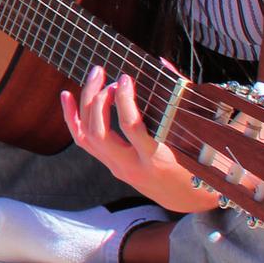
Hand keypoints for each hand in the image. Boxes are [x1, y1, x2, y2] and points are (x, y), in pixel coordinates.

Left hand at [60, 66, 208, 214]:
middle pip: (99, 132)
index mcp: (155, 159)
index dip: (125, 99)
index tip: (127, 78)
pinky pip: (83, 142)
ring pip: (86, 137)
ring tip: (96, 77)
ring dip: (86, 103)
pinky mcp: (111, 165)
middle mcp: (131, 166)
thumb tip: (161, 63)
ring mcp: (117, 168)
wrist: (188, 199)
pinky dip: (72, 118)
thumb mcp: (195, 135)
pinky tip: (66, 97)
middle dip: (97, 98)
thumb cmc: (196, 164)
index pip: (131, 127)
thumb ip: (179, 97)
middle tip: (106, 74)